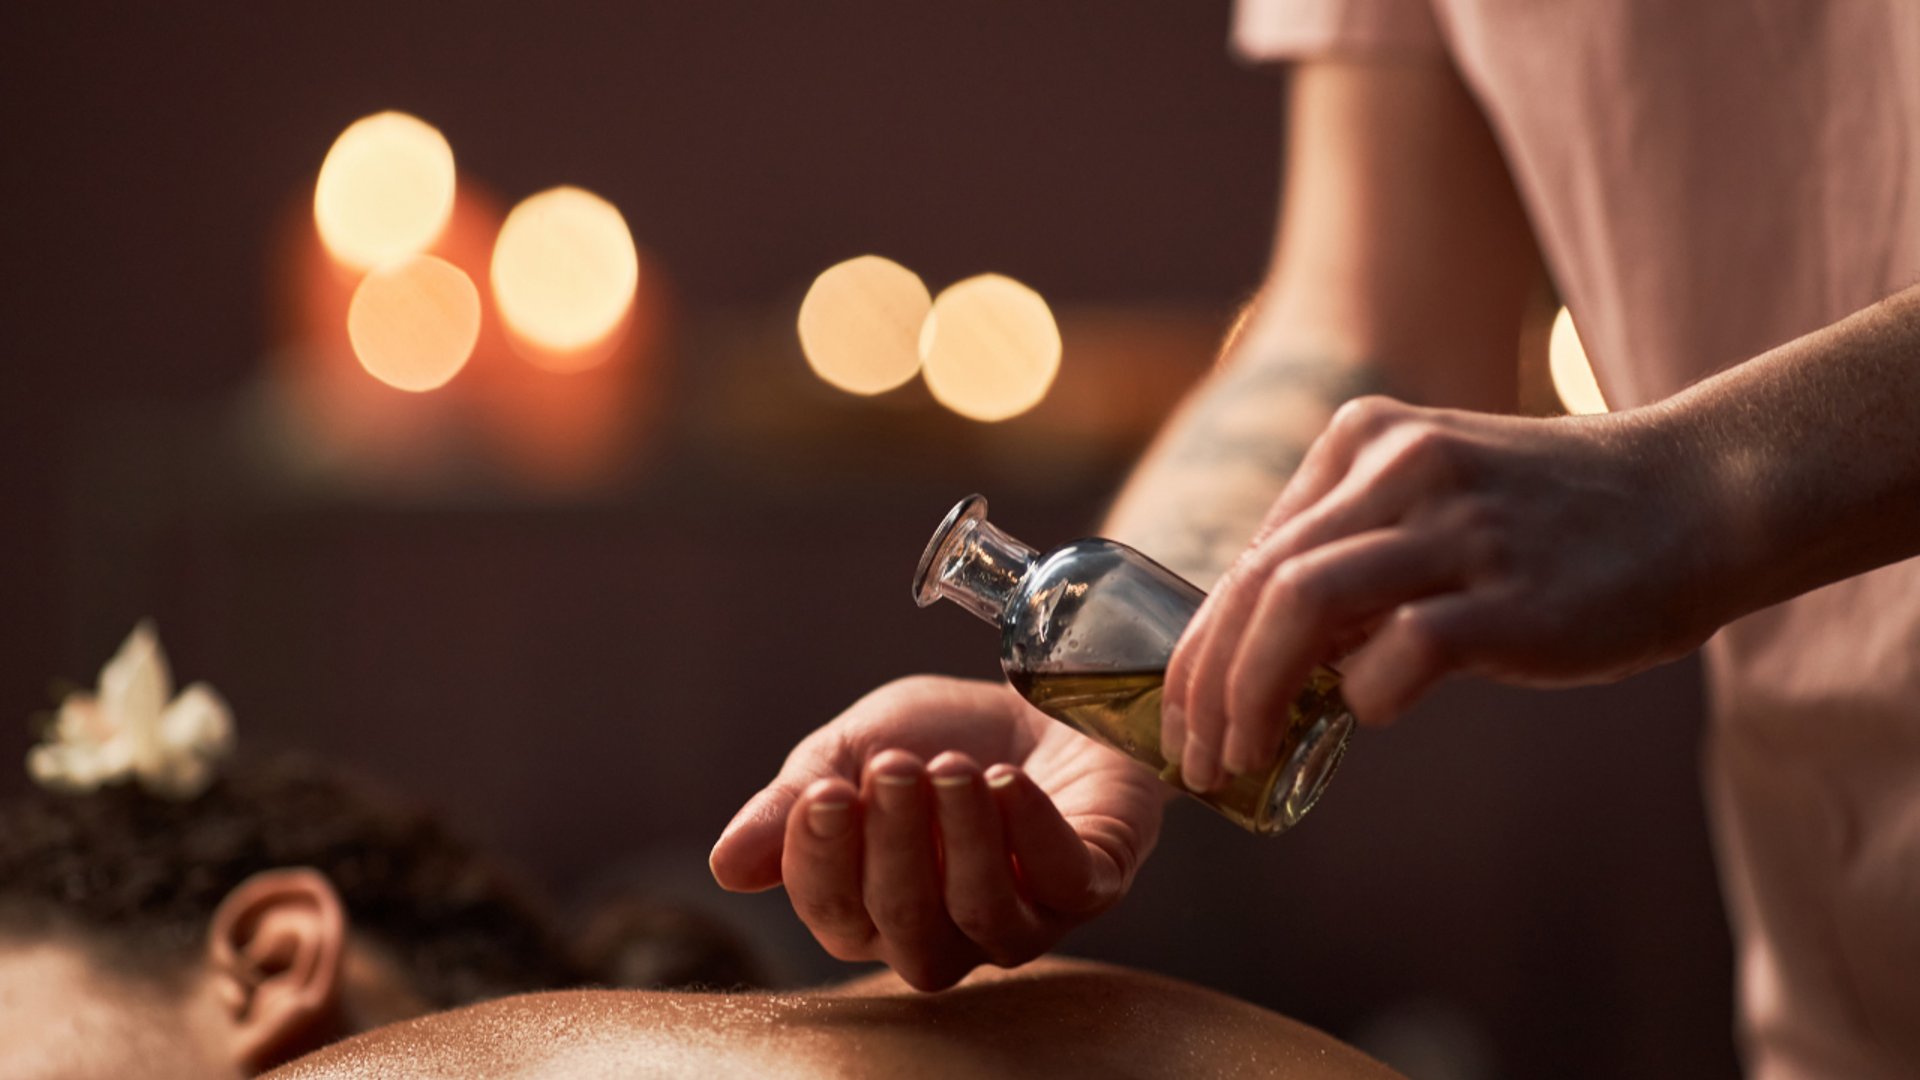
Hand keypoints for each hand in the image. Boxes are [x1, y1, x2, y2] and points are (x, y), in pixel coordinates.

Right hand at [710, 675, 1165, 989]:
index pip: (834, 916)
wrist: (1043, 696)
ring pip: (985, 921)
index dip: (822, 863)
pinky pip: (1065, 886)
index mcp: (875, 906)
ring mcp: (1025, 918)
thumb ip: (791, 803)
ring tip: (953, 768)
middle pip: (907, 934)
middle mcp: (949, 930)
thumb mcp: (855, 749)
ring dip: (963, 841)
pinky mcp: (1092, 886)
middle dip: (894, 849)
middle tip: (893, 767)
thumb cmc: (943, 735)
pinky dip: (1031, 832)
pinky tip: (1007, 781)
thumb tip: (726, 866)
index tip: (825, 792)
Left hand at [1163, 395, 1726, 790]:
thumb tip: (1263, 655)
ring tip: (1240, 755)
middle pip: (1258, 582)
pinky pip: (1400, 650)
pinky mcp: (1513, 596)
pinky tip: (1373, 711)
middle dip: (1206, 682)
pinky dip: (1365, 694)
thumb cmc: (1557, 519)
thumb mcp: (1437, 498)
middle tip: (1194, 755)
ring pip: (1301, 604)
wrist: (1702, 494)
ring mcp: (1459, 528)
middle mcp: (1402, 468)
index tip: (1184, 715)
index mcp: (1366, 440)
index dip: (1199, 647)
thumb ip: (1353, 552)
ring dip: (1252, 693)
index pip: (1249, 557)